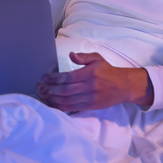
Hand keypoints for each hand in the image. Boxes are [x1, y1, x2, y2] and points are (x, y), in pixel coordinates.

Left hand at [37, 52, 153, 111]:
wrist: (123, 86)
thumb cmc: (108, 71)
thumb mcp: (97, 59)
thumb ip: (83, 57)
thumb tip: (71, 55)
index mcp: (90, 74)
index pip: (68, 77)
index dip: (54, 78)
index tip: (44, 77)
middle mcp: (89, 87)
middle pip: (65, 91)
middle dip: (50, 89)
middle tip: (40, 87)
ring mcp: (89, 98)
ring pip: (67, 101)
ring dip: (53, 99)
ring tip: (43, 95)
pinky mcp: (90, 107)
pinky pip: (72, 108)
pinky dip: (60, 107)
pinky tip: (53, 104)